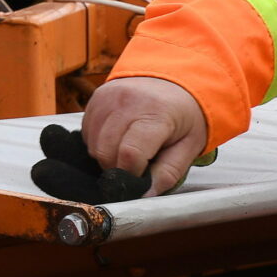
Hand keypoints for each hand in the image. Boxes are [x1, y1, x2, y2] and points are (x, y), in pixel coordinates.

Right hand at [82, 76, 207, 195]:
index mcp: (156, 112)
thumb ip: (168, 173)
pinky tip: (119, 138)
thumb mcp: (189, 146)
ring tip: (130, 148)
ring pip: (93, 145)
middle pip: (106, 152)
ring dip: (107, 156)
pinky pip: (87, 133)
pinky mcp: (96, 98)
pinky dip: (99, 143)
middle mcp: (128, 100)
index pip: (130, 154)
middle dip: (118, 168)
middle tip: (137, 164)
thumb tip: (144, 196)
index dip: (131, 175)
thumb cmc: (184, 115)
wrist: (175, 80)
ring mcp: (108, 96)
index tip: (141, 177)